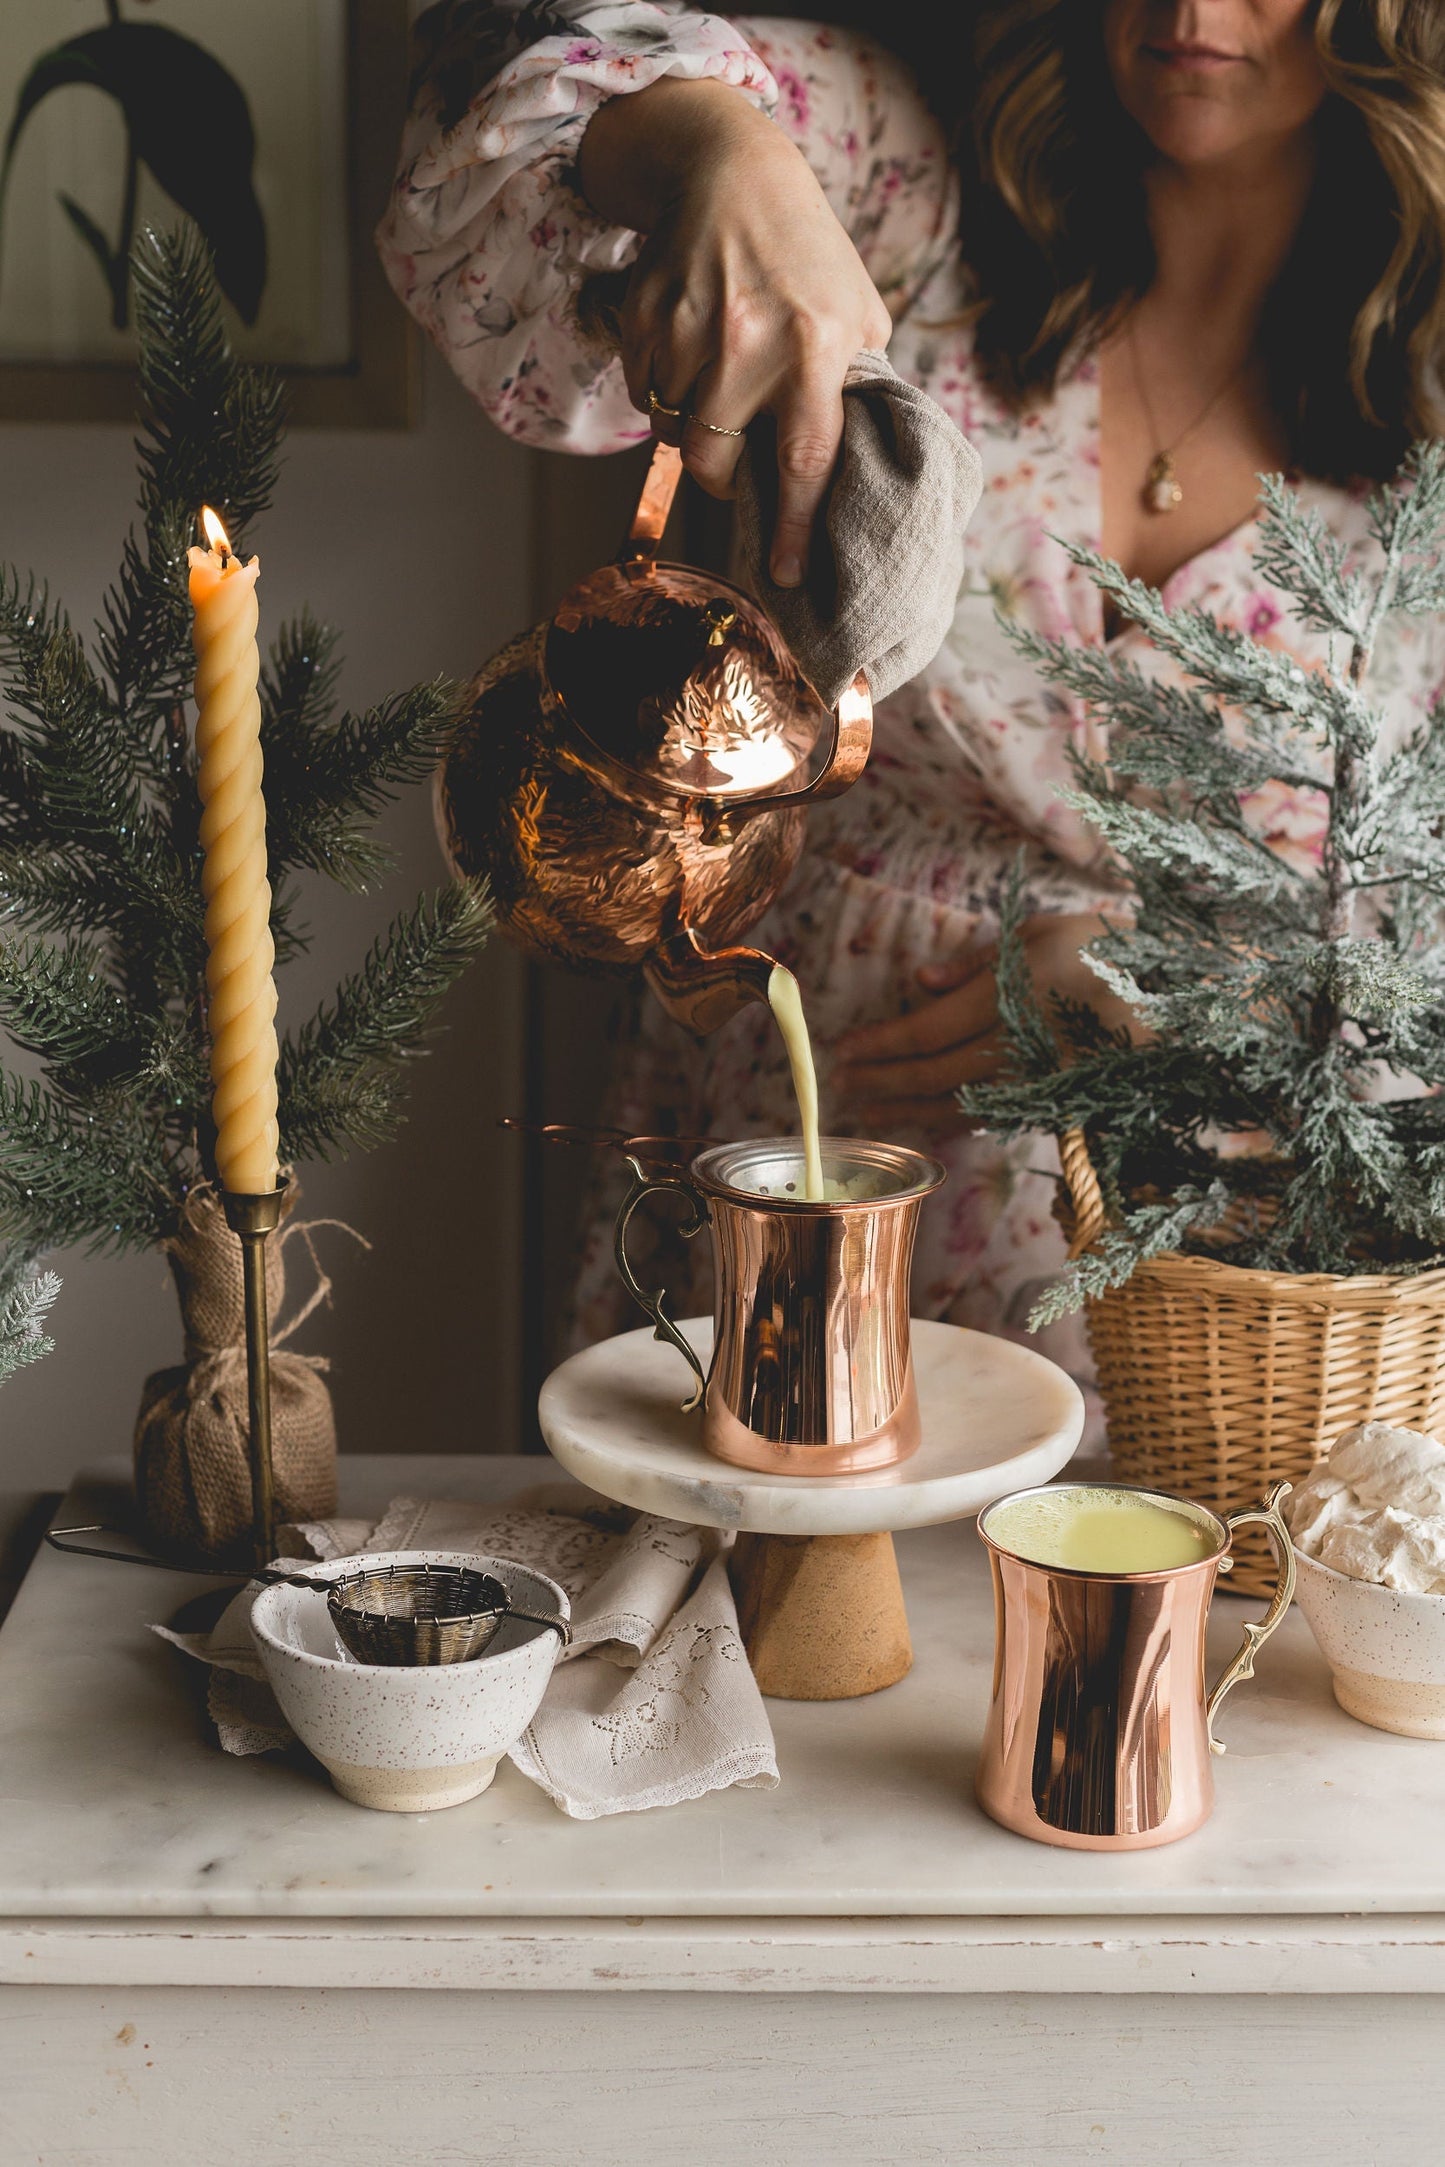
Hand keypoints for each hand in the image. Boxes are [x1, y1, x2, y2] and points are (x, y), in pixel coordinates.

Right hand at [578, 79, 891, 585]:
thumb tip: (852, 469)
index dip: (793, 526)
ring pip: (672, 433)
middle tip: (733, 460)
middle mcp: (748, 342)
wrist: (729, 170)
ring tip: (714, 383)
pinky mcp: (644, 318)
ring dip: (689, 428)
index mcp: (814, 346)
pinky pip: (643, 395)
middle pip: (713, 463)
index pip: (803, 460)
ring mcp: (688, 329)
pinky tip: (685, 351)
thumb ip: (853, 387)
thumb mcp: (856, 311)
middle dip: (719, 478)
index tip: (787, 575)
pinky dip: (661, 392)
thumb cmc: (805, 254)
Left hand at [832, 914, 1138, 1128]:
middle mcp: (1027, 1042)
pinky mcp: (1064, 1102)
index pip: (931, 1030)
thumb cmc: (1114, 948)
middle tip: (839, 1086)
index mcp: (1018, 991)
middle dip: (884, 1083)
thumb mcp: (1047, 929)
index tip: (844, 1049)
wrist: (1192, 996)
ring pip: (962, 1103)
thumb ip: (979, 960)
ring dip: (909, 1109)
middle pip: (937, 1074)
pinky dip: (954, 1118)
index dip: (883, 1045)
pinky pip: (996, 1114)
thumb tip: (920, 985)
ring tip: (868, 1113)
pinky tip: (924, 1118)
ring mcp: (1046, 1079)